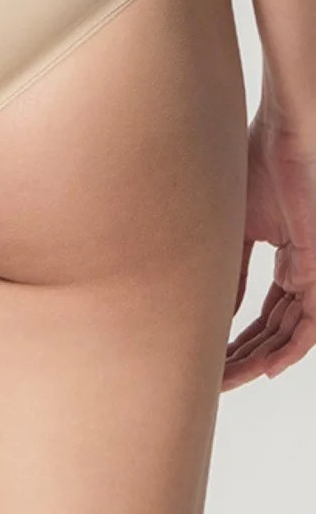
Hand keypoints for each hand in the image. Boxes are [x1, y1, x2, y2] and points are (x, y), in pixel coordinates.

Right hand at [223, 106, 315, 389]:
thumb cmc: (258, 164)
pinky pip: (310, 324)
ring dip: (257, 360)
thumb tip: (212, 308)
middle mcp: (303, 270)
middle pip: (274, 331)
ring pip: (289, 334)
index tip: (208, 356)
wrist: (284, 135)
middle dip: (242, 357)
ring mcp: (314, 271)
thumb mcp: (237, 227)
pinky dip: (289, 350)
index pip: (264, 314)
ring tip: (226, 379)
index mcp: (286, 258)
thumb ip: (230, 269)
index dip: (237, 339)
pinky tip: (263, 369)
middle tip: (212, 378)